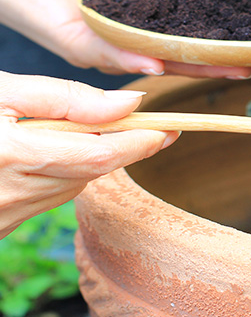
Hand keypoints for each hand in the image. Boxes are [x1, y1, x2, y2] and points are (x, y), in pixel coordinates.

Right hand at [0, 71, 179, 237]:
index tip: (168, 129)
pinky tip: (39, 154)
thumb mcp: (5, 89)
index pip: (99, 156)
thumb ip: (67, 97)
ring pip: (76, 185)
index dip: (139, 142)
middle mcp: (10, 194)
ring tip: (60, 131)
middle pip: (92, 172)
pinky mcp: (1, 226)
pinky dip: (59, 174)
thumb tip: (129, 104)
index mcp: (10, 155)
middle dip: (116, 145)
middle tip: (134, 122)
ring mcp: (5, 216)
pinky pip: (50, 197)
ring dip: (85, 158)